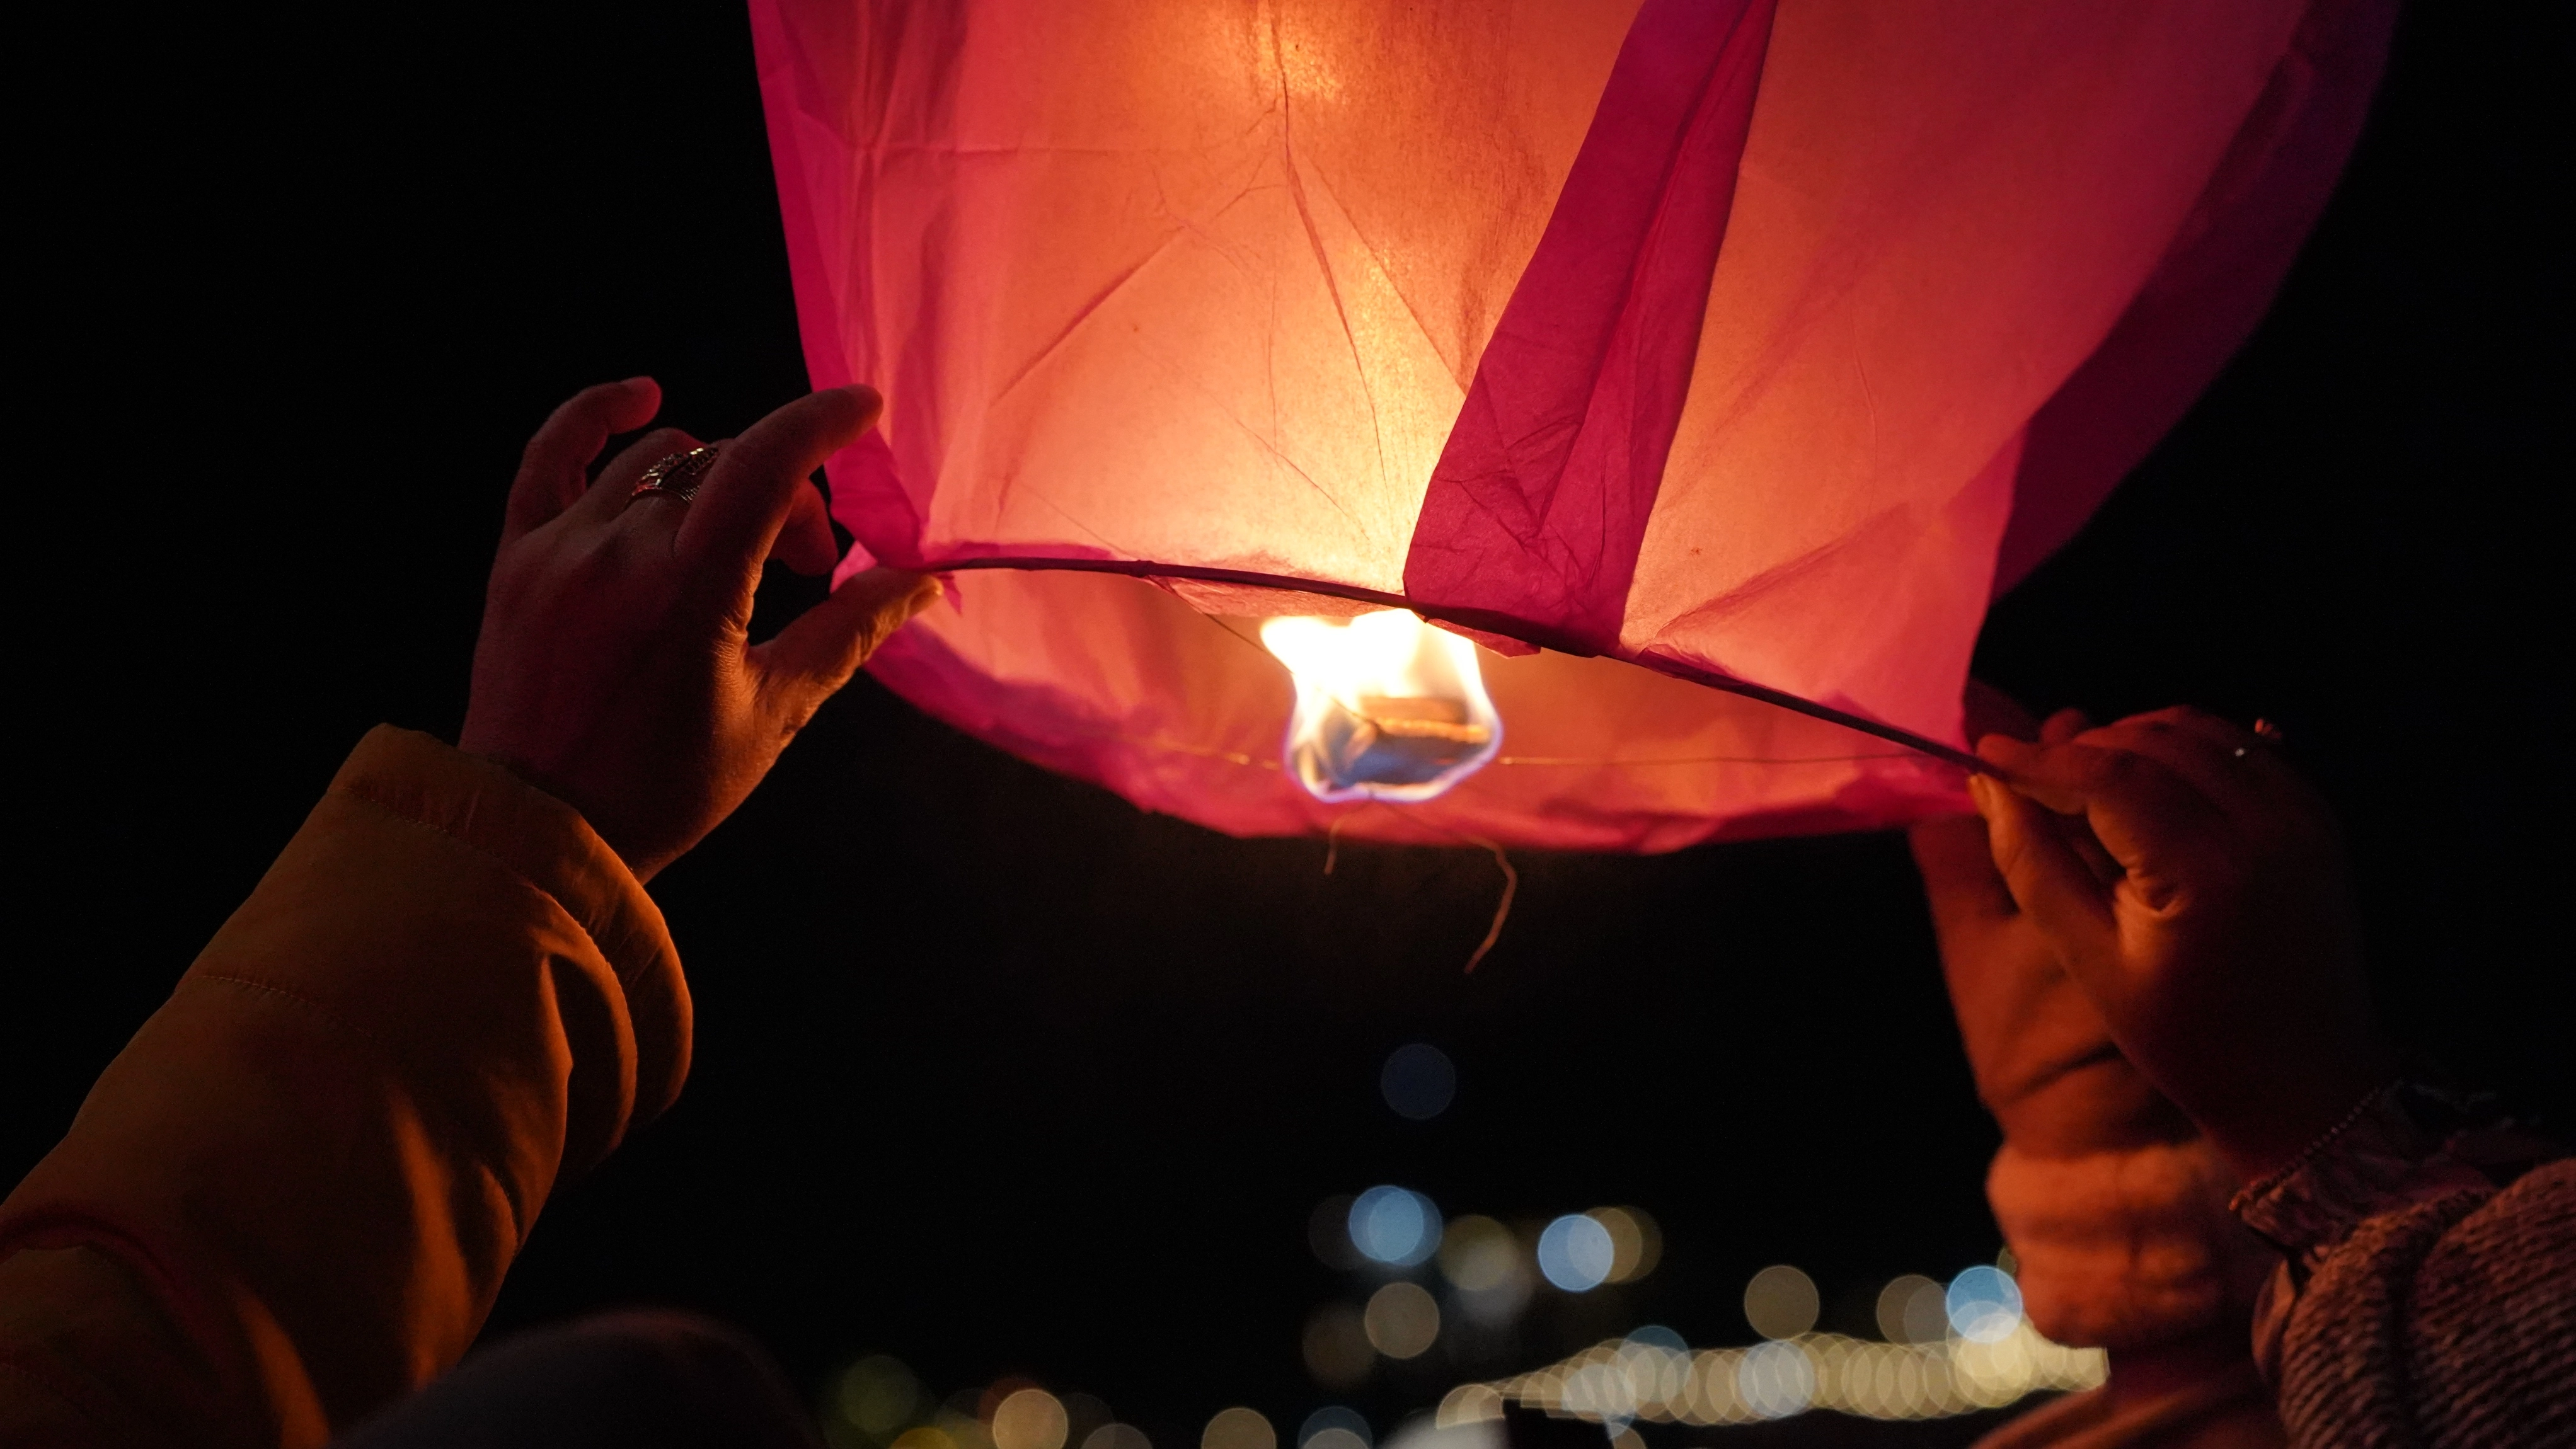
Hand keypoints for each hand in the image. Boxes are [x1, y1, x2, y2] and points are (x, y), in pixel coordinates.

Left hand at [458, 379, 937, 880]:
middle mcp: (619, 549)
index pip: (765, 463)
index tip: (863, 411)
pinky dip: (595, 415)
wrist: (536, 833)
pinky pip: (550, 455)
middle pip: (725, 467)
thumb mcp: (773, 713)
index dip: (821, 422)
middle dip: (786, 500)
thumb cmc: (661, 787)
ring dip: (717, 479)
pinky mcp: (517, 558)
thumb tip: (919, 582)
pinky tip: (639, 397)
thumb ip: (847, 634)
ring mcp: (560, 547)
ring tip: (737, 541)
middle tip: (806, 566)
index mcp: (688, 586)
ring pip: (659, 461)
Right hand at [1970, 707, 2393, 1178]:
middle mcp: (2267, 830)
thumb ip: (2033, 865)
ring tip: (2085, 783)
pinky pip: (2241, 748)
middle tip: (2030, 777)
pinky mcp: (2319, 820)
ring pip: (2198, 730)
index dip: (2039, 758)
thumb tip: (1990, 787)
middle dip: (2081, 747)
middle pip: (2152, 739)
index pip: (2109, 775)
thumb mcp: (2091, 963)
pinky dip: (2185, 748)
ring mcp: (2303, 820)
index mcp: (2208, 873)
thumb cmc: (2190, 1039)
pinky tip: (2147, 780)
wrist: (2304, 1083)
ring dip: (2131, 739)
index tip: (1986, 752)